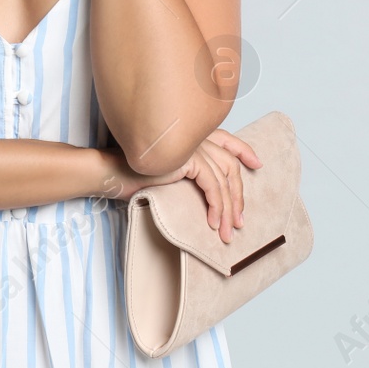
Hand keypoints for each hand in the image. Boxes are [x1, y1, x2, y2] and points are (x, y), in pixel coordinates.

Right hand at [93, 130, 262, 243]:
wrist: (112, 173)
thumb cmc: (133, 175)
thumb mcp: (167, 172)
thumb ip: (187, 171)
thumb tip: (207, 193)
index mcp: (188, 134)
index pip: (225, 139)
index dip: (244, 150)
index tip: (256, 164)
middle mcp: (193, 136)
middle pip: (230, 164)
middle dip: (239, 194)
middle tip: (240, 220)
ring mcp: (191, 145)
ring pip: (224, 179)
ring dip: (228, 209)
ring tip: (227, 233)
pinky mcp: (187, 159)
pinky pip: (213, 186)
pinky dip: (217, 206)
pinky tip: (214, 223)